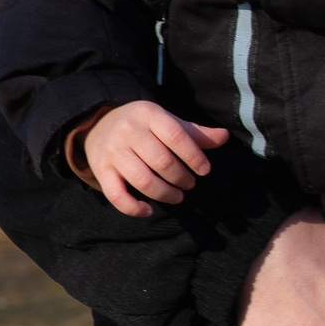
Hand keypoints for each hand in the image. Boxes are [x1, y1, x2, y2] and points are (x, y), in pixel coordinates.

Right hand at [83, 102, 227, 217]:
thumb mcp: (168, 121)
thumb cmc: (144, 125)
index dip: (194, 156)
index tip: (205, 170)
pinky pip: (116, 195)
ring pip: (142, 180)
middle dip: (181, 178)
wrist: (99, 122)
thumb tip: (225, 137)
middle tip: (190, 184)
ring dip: (164, 194)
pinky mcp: (100, 170)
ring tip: (178, 196)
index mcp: (149, 114)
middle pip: (161, 161)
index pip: (176, 136)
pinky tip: (149, 210)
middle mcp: (129, 131)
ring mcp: (113, 151)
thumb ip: (195, 132)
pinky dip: (133, 208)